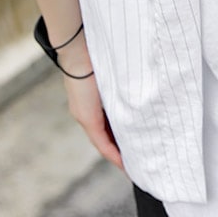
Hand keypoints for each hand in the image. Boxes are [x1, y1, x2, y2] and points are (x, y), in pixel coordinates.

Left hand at [58, 35, 126, 174]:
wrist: (77, 51)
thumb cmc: (97, 55)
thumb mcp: (112, 75)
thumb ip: (121, 84)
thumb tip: (140, 82)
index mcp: (91, 103)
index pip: (107, 126)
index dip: (120, 138)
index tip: (135, 146)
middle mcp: (85, 113)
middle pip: (106, 137)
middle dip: (122, 150)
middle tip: (138, 161)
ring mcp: (85, 117)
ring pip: (104, 142)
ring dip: (119, 155)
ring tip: (133, 166)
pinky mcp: (87, 118)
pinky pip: (102, 142)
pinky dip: (114, 153)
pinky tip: (124, 162)